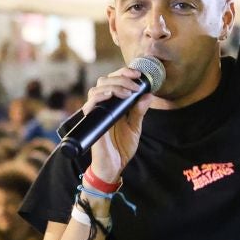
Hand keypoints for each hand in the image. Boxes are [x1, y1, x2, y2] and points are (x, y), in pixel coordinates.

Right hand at [79, 66, 152, 181]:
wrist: (114, 166)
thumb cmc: (121, 147)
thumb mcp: (135, 127)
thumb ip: (139, 111)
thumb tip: (148, 95)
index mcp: (112, 104)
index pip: (113, 80)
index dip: (123, 73)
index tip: (138, 74)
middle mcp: (102, 106)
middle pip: (104, 80)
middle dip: (121, 77)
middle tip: (135, 84)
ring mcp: (95, 113)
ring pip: (96, 88)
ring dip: (114, 86)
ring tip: (128, 92)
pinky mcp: (91, 122)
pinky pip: (90, 104)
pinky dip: (100, 96)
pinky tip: (110, 95)